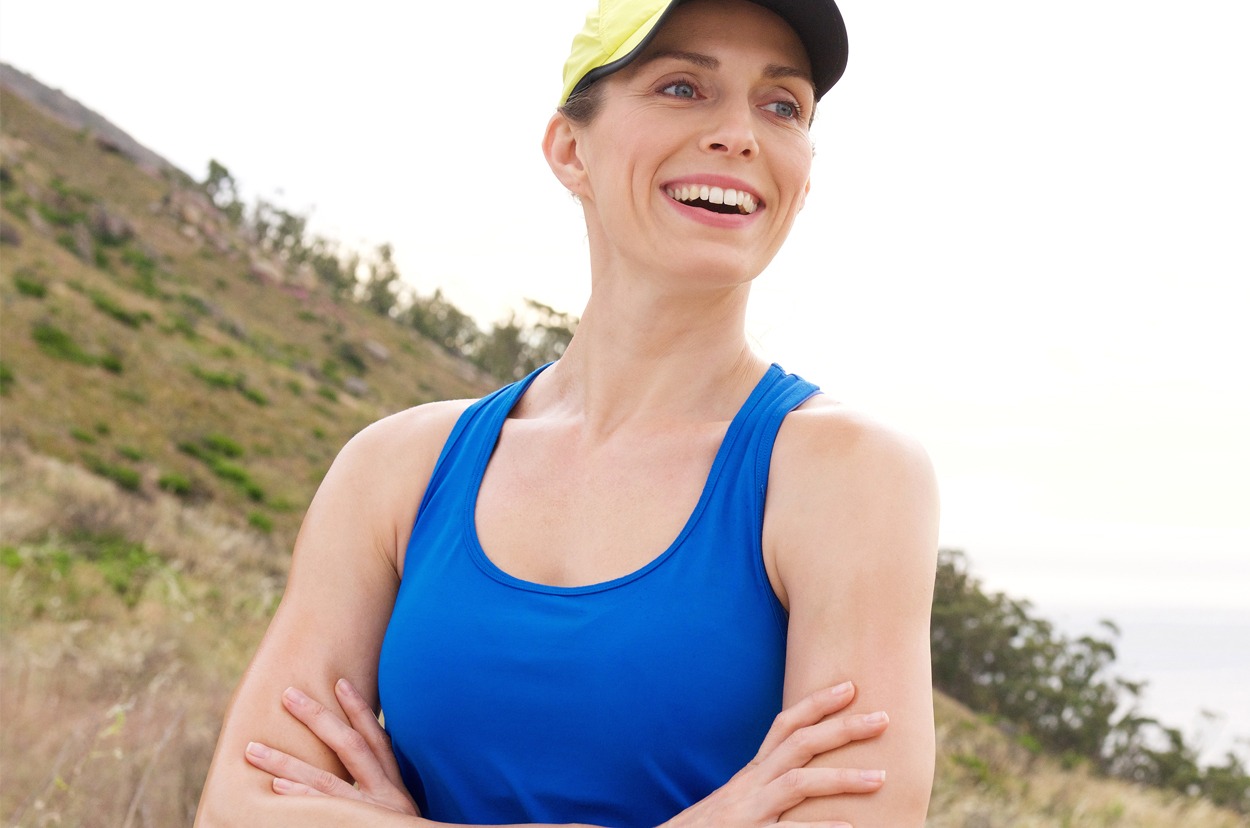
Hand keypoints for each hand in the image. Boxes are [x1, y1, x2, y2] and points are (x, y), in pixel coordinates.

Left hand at [244, 678, 418, 816]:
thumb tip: (358, 777)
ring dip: (286, 762)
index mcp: (396, 787)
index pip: (378, 739)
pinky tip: (275, 786)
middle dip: (318, 717)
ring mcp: (370, 813)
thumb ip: (383, 791)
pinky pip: (323, 812)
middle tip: (287, 695)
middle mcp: (386, 795)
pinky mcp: (357, 827)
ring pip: (326, 779)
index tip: (339, 683)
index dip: (360, 709)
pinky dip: (299, 797)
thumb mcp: (402, 813)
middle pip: (351, 746)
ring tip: (254, 749)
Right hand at [662, 682, 887, 827]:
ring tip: (881, 777)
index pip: (785, 725)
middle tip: (883, 718)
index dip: (817, 703)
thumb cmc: (709, 827)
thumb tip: (804, 772)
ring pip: (798, 783)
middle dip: (842, 727)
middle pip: (799, 744)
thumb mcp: (739, 799)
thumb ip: (768, 785)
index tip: (850, 687)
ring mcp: (750, 811)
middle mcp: (751, 784)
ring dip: (843, 778)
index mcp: (752, 773)